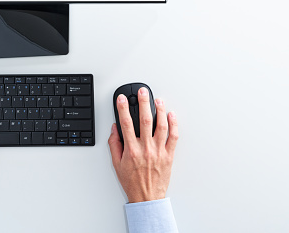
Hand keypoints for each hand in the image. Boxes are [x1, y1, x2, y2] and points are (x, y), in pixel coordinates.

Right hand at [108, 88, 178, 202]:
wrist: (147, 197)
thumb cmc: (132, 182)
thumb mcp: (116, 164)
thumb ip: (114, 144)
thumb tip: (115, 129)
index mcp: (131, 150)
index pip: (126, 124)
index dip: (123, 108)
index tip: (122, 99)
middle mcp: (146, 148)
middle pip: (145, 120)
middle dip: (143, 103)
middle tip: (143, 91)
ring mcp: (159, 151)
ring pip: (161, 125)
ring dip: (160, 110)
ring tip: (158, 100)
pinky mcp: (169, 155)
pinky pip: (173, 137)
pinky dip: (173, 125)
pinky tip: (171, 116)